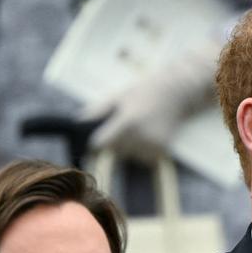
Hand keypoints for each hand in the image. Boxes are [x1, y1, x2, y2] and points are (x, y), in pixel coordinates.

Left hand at [85, 39, 220, 163]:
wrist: (175, 93)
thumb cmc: (142, 92)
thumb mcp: (117, 97)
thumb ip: (96, 112)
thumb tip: (77, 124)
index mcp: (127, 122)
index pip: (101, 144)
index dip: (96, 144)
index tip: (94, 142)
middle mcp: (141, 136)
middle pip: (115, 153)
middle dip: (114, 145)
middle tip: (124, 128)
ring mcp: (154, 145)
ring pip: (129, 158)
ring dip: (129, 150)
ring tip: (138, 130)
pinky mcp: (163, 151)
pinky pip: (143, 159)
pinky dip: (142, 152)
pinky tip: (147, 136)